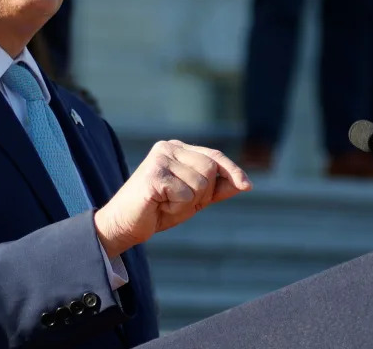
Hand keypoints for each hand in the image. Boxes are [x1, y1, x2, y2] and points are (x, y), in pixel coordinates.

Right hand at [93, 141, 250, 257]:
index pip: (214, 156)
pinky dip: (177, 207)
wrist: (125, 225)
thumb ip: (216, 189)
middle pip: (211, 168)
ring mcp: (159, 159)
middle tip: (178, 202)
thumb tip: (244, 183)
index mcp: (177, 149)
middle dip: (203, 193)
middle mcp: (168, 147)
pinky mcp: (154, 174)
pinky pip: (185, 194)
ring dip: (188, 202)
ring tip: (167, 203)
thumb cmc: (159, 210)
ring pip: (201, 183)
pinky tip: (159, 205)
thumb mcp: (194, 198)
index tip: (247, 186)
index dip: (233, 171)